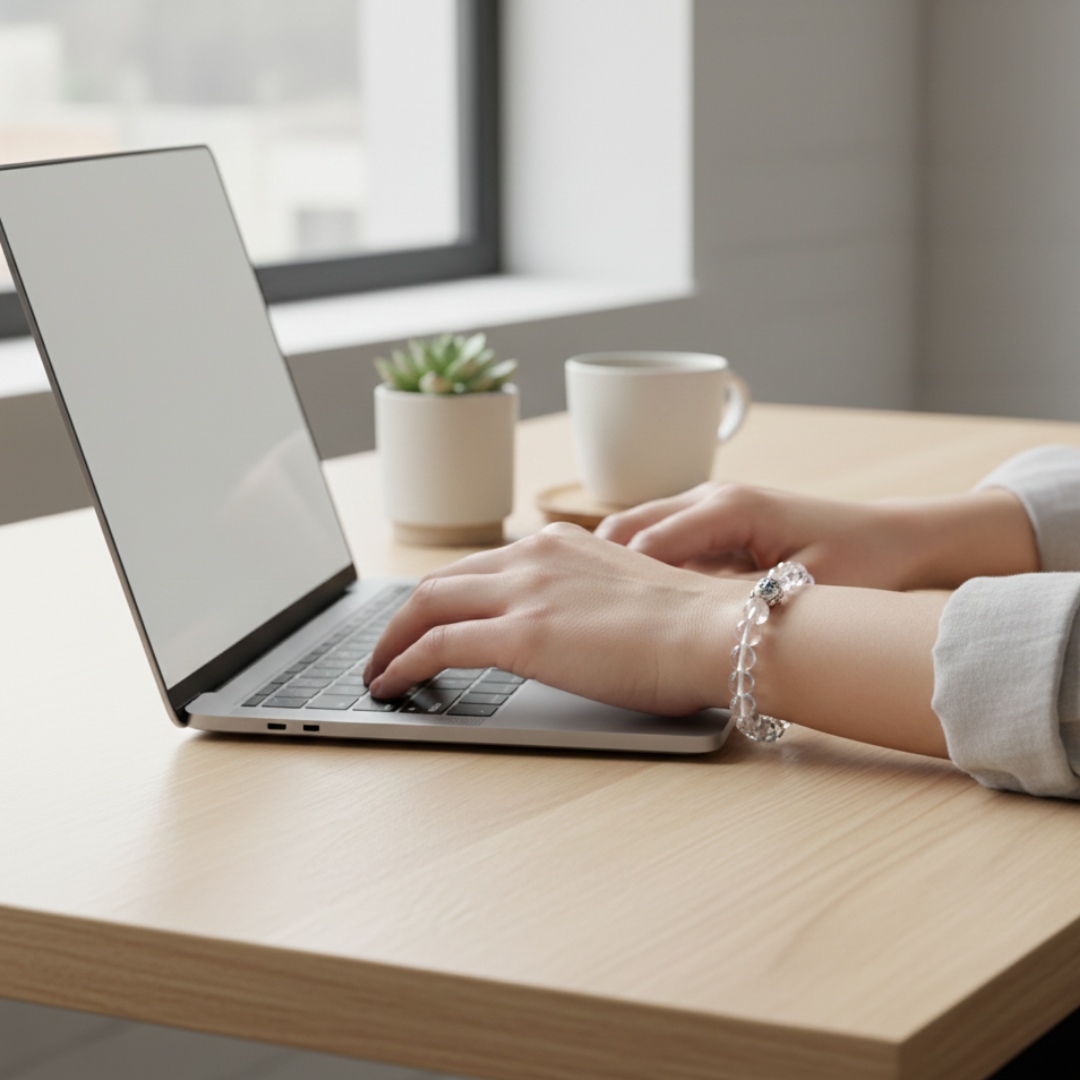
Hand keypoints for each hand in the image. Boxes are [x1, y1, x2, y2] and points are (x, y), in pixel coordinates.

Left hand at [364, 523, 736, 713]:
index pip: (480, 568)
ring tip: (378, 671)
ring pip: (427, 605)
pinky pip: (437, 646)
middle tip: (388, 647)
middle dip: (403, 617)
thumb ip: (585, 599)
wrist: (716, 631)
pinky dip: (404, 664)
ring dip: (392, 640)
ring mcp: (524, 592)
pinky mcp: (520, 634)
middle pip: (441, 581)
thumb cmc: (690, 627)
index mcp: (560, 544)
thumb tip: (566, 631)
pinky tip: (392, 685)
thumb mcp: (626, 594)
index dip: (443, 597)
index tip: (427, 620)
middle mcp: (533, 556)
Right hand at [594, 482, 1039, 589]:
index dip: (617, 583)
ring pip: (638, 532)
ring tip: (597, 613)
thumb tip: (686, 620)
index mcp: (730, 507)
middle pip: (628, 528)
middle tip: (582, 617)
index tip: (594, 621)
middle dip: (601, 569)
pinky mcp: (716, 523)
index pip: (648, 543)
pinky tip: (635, 605)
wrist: (897, 540)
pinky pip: (661, 542)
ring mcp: (710, 506)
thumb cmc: (862, 561)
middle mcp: (712, 497)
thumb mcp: (804, 589)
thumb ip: (742, 601)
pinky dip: (641, 567)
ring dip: (617, 567)